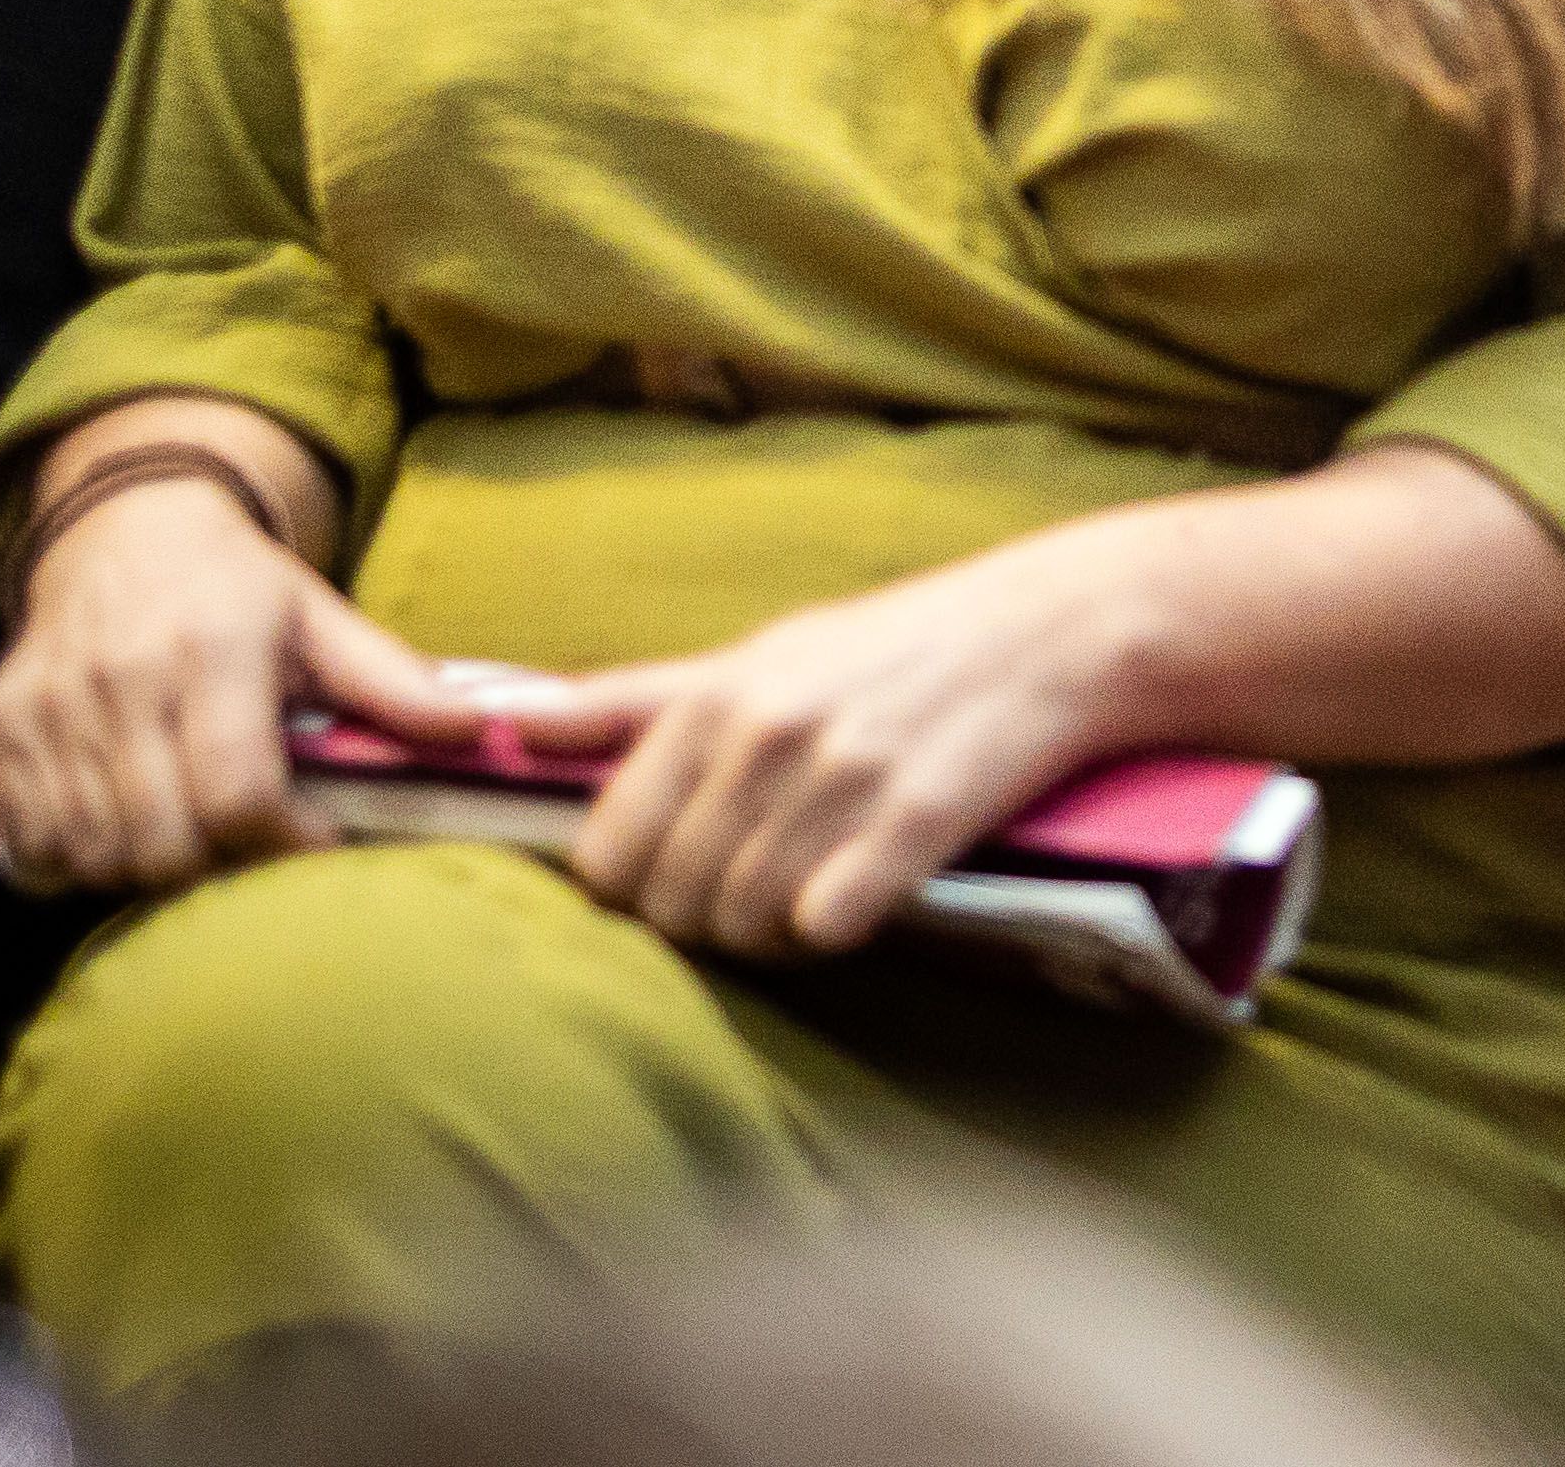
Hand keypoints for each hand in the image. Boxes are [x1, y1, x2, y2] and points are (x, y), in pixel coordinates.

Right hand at [0, 430, 489, 896]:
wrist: (121, 526)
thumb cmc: (237, 584)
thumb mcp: (322, 615)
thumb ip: (393, 681)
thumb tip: (477, 732)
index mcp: (214, 648)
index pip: (237, 793)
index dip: (282, 842)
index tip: (315, 844)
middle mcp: (121, 676)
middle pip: (161, 842)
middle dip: (215, 868)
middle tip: (247, 846)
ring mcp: (49, 704)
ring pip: (92, 853)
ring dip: (145, 870)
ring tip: (188, 836)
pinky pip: (28, 841)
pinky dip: (71, 860)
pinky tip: (118, 830)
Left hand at [494, 533, 1130, 959]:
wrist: (1050, 632)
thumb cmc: (894, 645)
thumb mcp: (760, 651)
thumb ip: (635, 698)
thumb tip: (515, 719)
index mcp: (715, 698)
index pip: (607, 849)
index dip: (628, 884)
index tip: (670, 877)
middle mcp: (765, 738)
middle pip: (672, 899)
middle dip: (699, 917)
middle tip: (749, 892)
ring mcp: (838, 781)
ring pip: (745, 922)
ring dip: (767, 932)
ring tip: (805, 893)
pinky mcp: (911, 824)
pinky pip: (825, 926)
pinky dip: (831, 931)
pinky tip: (856, 897)